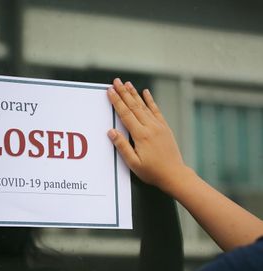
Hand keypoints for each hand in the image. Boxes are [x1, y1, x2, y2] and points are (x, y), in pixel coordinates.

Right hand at [107, 78, 191, 193]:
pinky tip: (146, 93)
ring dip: (134, 93)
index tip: (110, 91)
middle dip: (123, 92)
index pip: (125, 114)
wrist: (174, 175)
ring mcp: (159, 126)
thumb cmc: (152, 172)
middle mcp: (150, 127)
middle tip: (116, 81)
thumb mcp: (133, 163)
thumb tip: (111, 132)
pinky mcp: (164, 128)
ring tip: (127, 83)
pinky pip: (156, 110)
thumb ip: (122, 146)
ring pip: (144, 106)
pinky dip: (150, 100)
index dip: (116, 102)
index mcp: (141, 135)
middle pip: (134, 106)